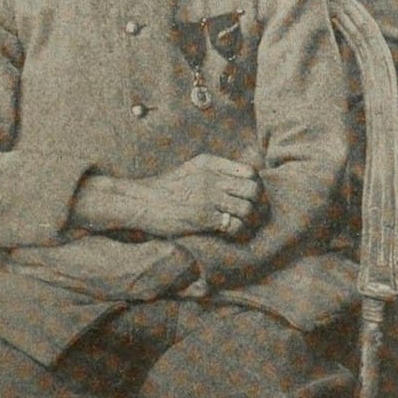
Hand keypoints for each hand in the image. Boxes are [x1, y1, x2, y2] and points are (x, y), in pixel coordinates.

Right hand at [132, 154, 262, 237]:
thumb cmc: (165, 190)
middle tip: (256, 216)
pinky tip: (234, 235)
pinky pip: (234, 224)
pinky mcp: (202, 216)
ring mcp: (207, 196)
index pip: (249, 172)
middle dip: (259, 205)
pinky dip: (239, 232)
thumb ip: (214, 171)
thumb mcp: (191, 170)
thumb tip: (241, 181)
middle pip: (253, 189)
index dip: (257, 187)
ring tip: (244, 227)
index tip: (253, 198)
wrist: (139, 202)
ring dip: (250, 221)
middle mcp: (211, 177)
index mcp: (210, 163)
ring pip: (247, 208)